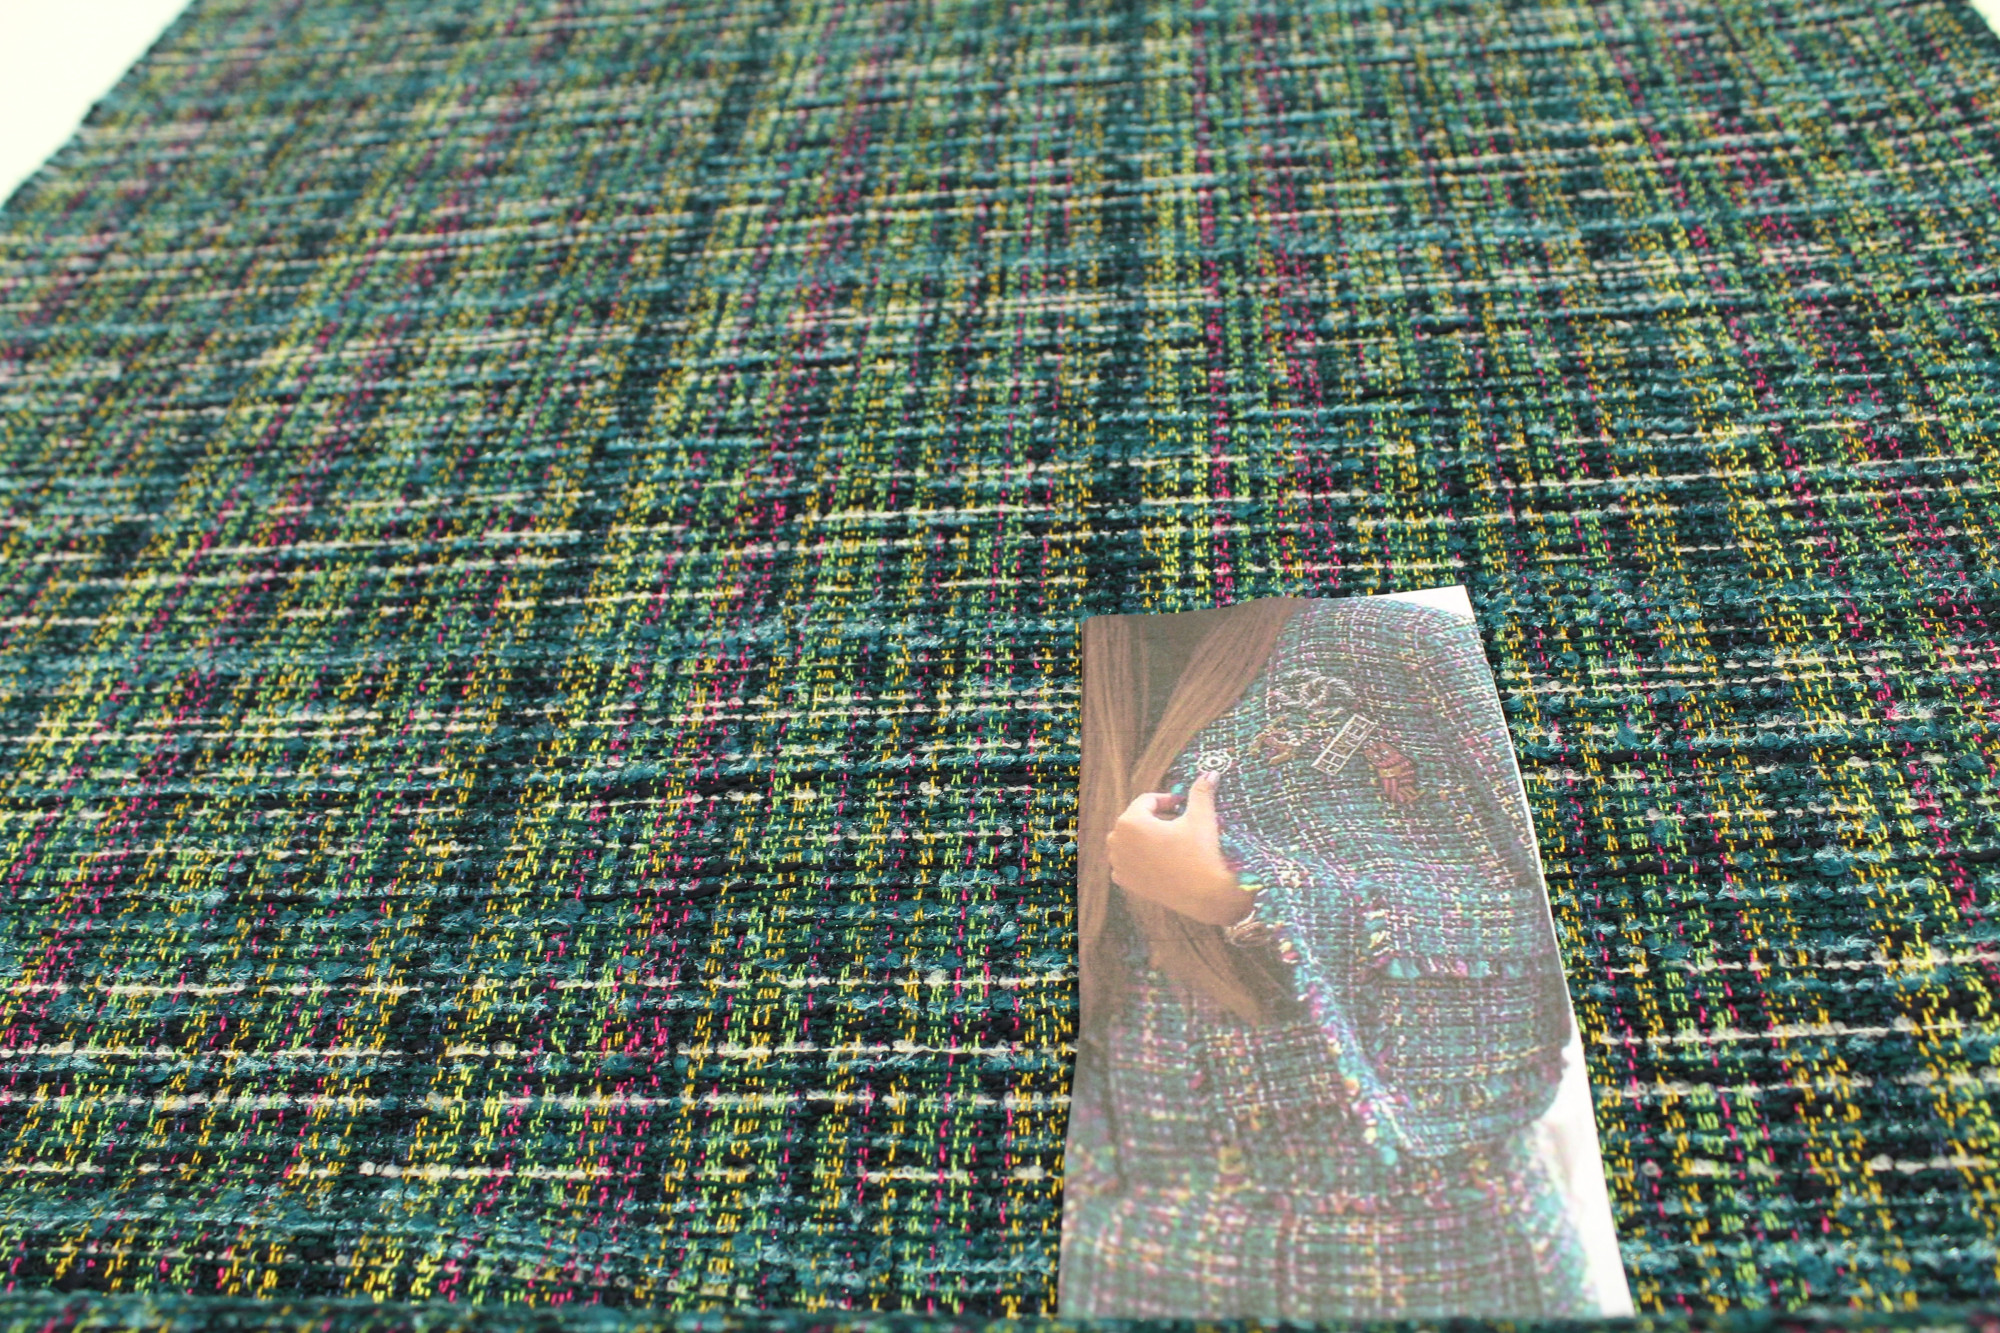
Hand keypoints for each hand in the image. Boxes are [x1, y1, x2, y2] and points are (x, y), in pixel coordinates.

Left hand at [1105, 771, 1255, 926]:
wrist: (1207, 895)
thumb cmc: (1202, 853)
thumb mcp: (1201, 817)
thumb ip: (1201, 791)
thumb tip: (1210, 772)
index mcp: (1130, 821)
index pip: (1147, 801)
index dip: (1168, 800)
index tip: (1184, 804)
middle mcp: (1117, 842)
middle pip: (1136, 819)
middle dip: (1157, 818)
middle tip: (1181, 822)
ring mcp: (1119, 864)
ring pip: (1130, 840)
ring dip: (1147, 836)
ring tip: (1172, 840)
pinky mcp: (1125, 882)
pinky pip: (1128, 861)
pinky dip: (1140, 857)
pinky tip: (1161, 859)